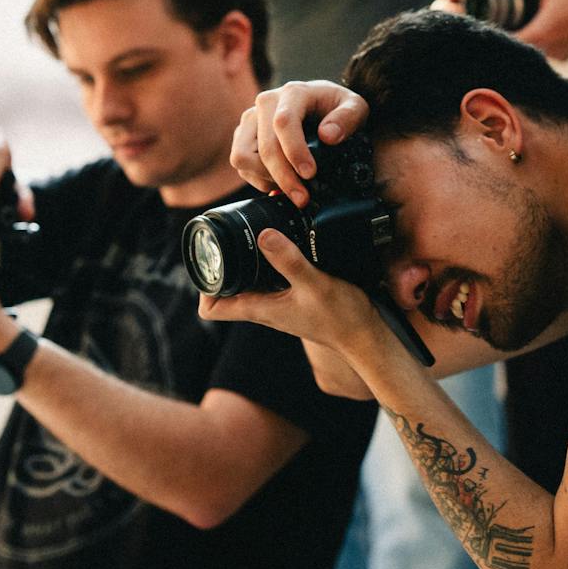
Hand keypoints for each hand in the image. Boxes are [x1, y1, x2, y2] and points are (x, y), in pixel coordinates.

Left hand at [198, 229, 382, 358]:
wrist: (364, 334)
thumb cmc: (340, 316)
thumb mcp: (313, 283)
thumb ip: (289, 261)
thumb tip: (262, 235)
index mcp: (260, 309)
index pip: (211, 309)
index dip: (202, 287)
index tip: (210, 260)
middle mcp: (264, 309)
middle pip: (225, 291)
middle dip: (220, 265)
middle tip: (227, 237)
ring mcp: (278, 304)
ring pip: (247, 283)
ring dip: (244, 261)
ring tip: (250, 234)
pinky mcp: (294, 297)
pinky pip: (269, 279)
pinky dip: (268, 261)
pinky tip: (281, 243)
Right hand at [231, 81, 371, 206]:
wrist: (320, 104)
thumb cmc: (337, 107)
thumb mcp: (356, 107)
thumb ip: (348, 118)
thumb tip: (328, 136)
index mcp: (293, 93)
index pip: (283, 122)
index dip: (294, 151)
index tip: (310, 174)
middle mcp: (265, 103)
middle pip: (264, 146)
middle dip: (284, 177)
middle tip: (303, 198)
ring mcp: (251, 120)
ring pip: (243, 157)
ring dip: (267, 178)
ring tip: (292, 187)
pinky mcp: (243, 136)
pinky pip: (241, 164)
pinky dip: (259, 179)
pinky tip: (281, 182)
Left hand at [476, 0, 567, 60]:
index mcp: (543, 34)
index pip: (501, 42)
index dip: (483, 31)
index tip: (471, 17)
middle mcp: (550, 50)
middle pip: (512, 47)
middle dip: (496, 29)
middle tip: (482, 12)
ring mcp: (559, 54)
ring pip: (526, 47)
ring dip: (514, 32)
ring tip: (501, 13)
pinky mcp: (565, 52)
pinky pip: (540, 46)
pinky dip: (531, 33)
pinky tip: (527, 17)